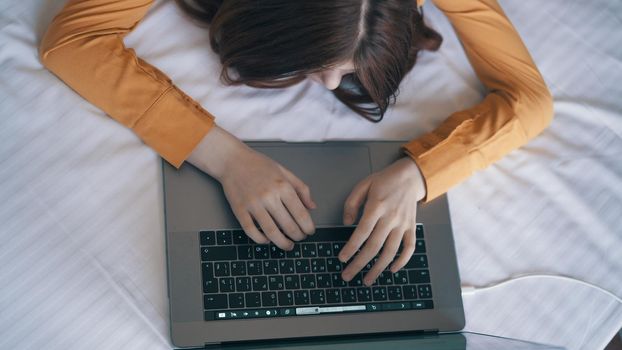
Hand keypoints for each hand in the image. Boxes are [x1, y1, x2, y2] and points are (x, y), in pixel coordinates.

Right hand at [187, 126, 315, 249]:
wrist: (232, 160)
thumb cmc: (259, 165)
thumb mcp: (285, 172)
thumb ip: (301, 189)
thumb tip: (312, 206)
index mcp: (283, 186)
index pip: (301, 214)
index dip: (308, 227)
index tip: (310, 231)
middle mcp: (269, 196)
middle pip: (288, 226)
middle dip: (298, 236)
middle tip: (300, 238)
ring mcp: (253, 204)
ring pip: (271, 232)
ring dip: (282, 243)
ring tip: (288, 245)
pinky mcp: (239, 210)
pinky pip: (251, 231)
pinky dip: (261, 240)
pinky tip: (267, 240)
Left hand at [339, 157, 425, 285]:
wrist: (410, 177)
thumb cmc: (384, 181)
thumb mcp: (363, 185)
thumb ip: (351, 203)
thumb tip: (346, 223)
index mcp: (377, 206)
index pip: (362, 232)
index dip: (352, 247)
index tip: (342, 258)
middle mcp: (391, 218)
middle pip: (374, 246)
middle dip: (359, 263)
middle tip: (347, 275)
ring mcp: (403, 224)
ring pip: (390, 251)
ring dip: (378, 268)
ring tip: (366, 280)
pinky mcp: (411, 228)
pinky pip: (409, 248)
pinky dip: (402, 261)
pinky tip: (391, 269)